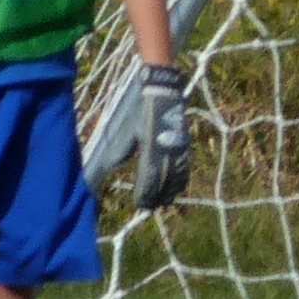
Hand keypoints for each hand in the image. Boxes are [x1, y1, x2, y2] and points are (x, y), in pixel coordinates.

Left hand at [130, 63, 191, 213]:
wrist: (162, 89)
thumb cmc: (141, 109)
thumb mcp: (127, 128)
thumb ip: (121, 149)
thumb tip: (112, 166)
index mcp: (151, 146)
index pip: (149, 177)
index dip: (145, 193)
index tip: (140, 204)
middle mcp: (168, 149)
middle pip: (164, 180)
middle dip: (157, 196)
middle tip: (150, 208)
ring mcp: (179, 146)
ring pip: (177, 176)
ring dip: (170, 191)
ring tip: (164, 202)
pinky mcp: (185, 143)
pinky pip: (185, 167)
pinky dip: (181, 180)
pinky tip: (177, 188)